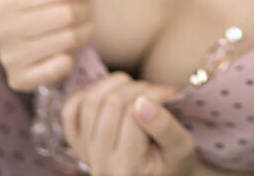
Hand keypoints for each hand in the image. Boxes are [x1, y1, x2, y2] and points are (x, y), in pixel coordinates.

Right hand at [0, 0, 93, 91]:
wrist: (19, 23)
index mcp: (8, 0)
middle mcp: (2, 30)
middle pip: (68, 15)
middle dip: (85, 9)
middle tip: (84, 8)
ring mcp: (8, 57)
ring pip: (69, 40)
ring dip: (85, 31)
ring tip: (80, 25)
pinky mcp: (19, 79)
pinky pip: (60, 68)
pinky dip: (71, 57)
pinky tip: (66, 49)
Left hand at [61, 71, 196, 175]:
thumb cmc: (175, 163)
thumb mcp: (182, 148)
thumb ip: (166, 127)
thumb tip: (143, 102)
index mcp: (127, 169)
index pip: (133, 113)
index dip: (155, 94)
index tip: (172, 94)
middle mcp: (100, 164)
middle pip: (112, 104)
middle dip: (138, 88)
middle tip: (157, 92)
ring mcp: (85, 154)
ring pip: (92, 101)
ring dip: (115, 85)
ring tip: (136, 90)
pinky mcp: (77, 145)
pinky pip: (71, 111)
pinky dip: (87, 94)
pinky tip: (109, 93)